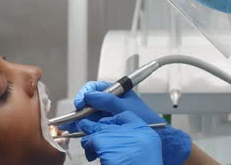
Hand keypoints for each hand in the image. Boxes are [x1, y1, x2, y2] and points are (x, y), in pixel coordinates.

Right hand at [62, 81, 191, 164]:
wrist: (158, 136)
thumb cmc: (146, 119)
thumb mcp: (124, 107)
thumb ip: (107, 100)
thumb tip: (89, 95)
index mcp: (116, 92)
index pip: (94, 88)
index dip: (85, 94)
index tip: (80, 103)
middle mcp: (110, 103)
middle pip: (88, 105)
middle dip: (80, 114)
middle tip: (73, 123)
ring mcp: (108, 116)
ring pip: (89, 119)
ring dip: (83, 127)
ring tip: (79, 134)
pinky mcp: (108, 129)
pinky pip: (95, 130)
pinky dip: (90, 137)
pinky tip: (89, 142)